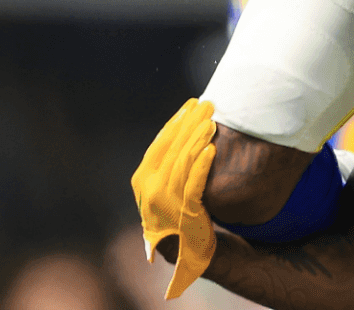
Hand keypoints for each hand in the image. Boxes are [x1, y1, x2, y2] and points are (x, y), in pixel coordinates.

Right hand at [131, 98, 217, 298]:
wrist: (188, 250)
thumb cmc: (178, 212)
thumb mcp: (165, 186)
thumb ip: (167, 163)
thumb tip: (181, 127)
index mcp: (141, 179)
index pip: (160, 143)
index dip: (176, 122)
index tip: (191, 104)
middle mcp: (149, 189)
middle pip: (172, 148)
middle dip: (190, 123)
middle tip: (207, 104)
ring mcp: (165, 202)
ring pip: (183, 162)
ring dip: (197, 139)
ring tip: (212, 122)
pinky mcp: (183, 212)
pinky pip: (193, 183)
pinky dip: (201, 165)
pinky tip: (211, 149)